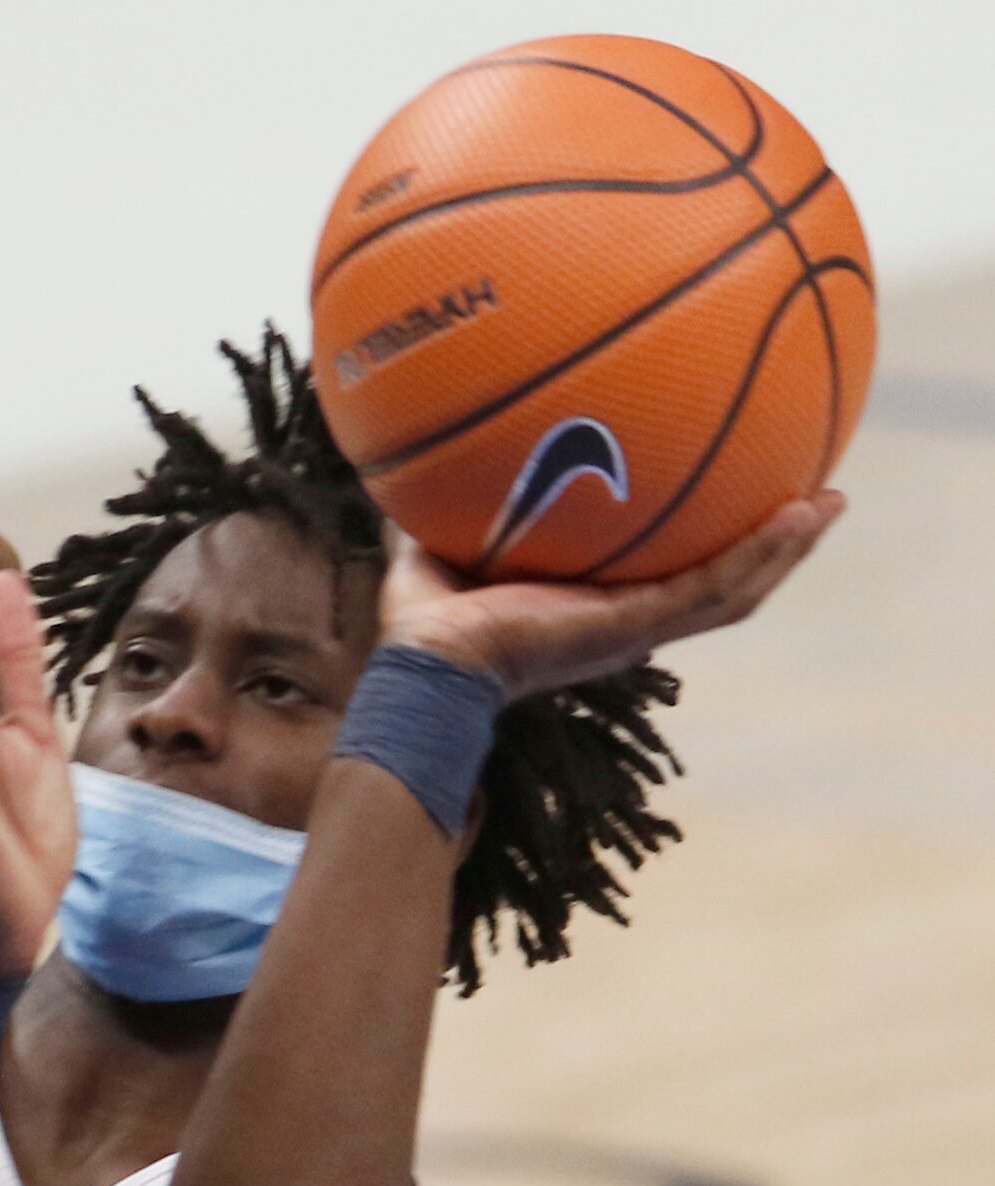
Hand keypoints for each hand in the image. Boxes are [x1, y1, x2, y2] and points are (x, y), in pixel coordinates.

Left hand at [379, 493, 843, 698]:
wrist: (431, 667)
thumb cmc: (426, 625)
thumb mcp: (439, 544)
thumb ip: (446, 500)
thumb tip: (429, 446)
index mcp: (593, 607)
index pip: (664, 576)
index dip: (701, 545)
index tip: (732, 502)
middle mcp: (625, 621)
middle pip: (720, 584)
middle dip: (766, 544)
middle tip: (811, 498)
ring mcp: (637, 628)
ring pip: (737, 589)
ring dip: (786, 548)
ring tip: (830, 502)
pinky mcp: (638, 626)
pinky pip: (717, 585)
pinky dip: (762, 551)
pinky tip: (801, 512)